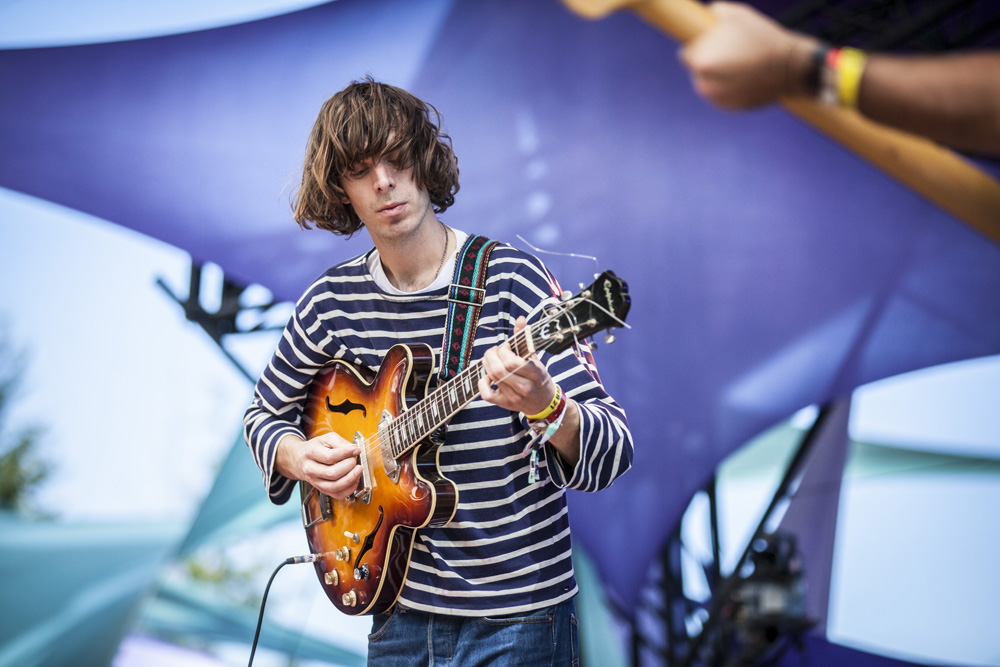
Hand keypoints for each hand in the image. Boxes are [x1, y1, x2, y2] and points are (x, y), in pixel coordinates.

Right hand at [276, 432, 361, 499]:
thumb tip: (354, 450)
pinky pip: (337, 494)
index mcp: (311, 453)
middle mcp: (311, 469)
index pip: (330, 456)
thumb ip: (341, 443)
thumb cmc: (315, 448)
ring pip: (334, 486)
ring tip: (357, 470)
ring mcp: (315, 481)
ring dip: (350, 479)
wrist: (299, 459)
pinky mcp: (322, 490)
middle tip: (355, 460)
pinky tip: (354, 480)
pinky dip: (349, 489)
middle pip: (332, 473)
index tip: (356, 450)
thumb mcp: (326, 439)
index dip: (346, 454)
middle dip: (349, 467)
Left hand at [478, 316, 556, 415]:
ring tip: (491, 359)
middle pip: (499, 370)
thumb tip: (520, 319)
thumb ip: (525, 339)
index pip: (512, 362)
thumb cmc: (539, 378)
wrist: (544, 403)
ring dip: (487, 364)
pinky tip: (487, 376)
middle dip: (491, 355)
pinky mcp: (505, 404)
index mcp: (535, 374)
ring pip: (492, 378)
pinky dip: (482, 383)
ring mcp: (514, 397)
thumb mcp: (536, 358)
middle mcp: (524, 387)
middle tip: (495, 351)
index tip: (506, 346)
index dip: (504, 351)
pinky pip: (487, 394)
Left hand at [679, 2, 818, 108]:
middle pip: (698, 70)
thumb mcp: (736, 14)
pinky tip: (743, 76)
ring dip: (717, 75)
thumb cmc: (762, 38)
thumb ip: (714, 12)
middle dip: (709, 60)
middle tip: (728, 51)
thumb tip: (707, 13)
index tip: (710, 42)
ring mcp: (717, 99)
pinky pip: (722, 95)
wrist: (789, 66)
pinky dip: (728, 87)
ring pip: (709, 83)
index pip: (686, 54)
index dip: (698, 45)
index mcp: (701, 62)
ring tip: (738, 63)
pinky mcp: (730, 108)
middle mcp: (704, 85)